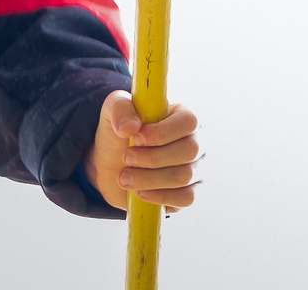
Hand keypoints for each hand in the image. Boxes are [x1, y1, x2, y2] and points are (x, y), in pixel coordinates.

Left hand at [84, 91, 202, 212]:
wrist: (111, 165)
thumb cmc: (119, 134)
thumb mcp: (113, 111)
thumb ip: (119, 109)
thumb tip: (130, 127)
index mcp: (183, 116)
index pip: (188, 122)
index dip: (162, 132)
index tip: (135, 138)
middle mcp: (196, 141)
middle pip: (189, 151)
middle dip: (152, 158)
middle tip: (126, 159)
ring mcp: (195, 168)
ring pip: (184, 176)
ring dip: (148, 179)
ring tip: (125, 177)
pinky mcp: (189, 192)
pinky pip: (186, 198)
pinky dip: (160, 197)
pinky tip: (140, 192)